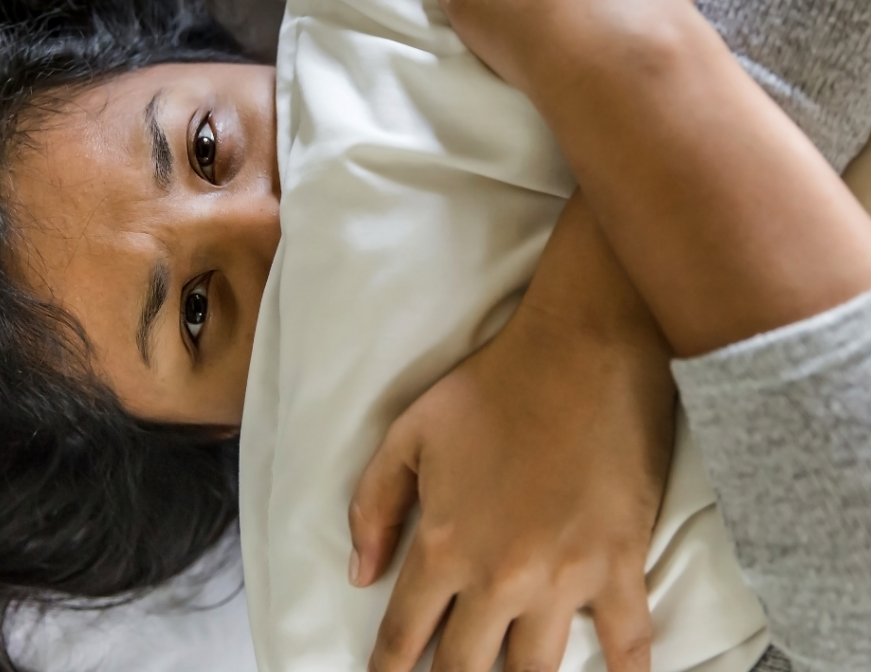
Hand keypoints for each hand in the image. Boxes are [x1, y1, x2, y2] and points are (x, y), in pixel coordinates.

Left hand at [348, 192, 676, 671]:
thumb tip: (361, 574)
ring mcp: (566, 577)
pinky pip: (628, 644)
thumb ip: (374, 503)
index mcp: (445, 544)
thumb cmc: (491, 386)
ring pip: (535, 671)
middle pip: (466, 667)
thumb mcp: (411, 431)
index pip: (404, 633)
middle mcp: (501, 576)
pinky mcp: (620, 564)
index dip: (388, 669)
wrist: (580, 350)